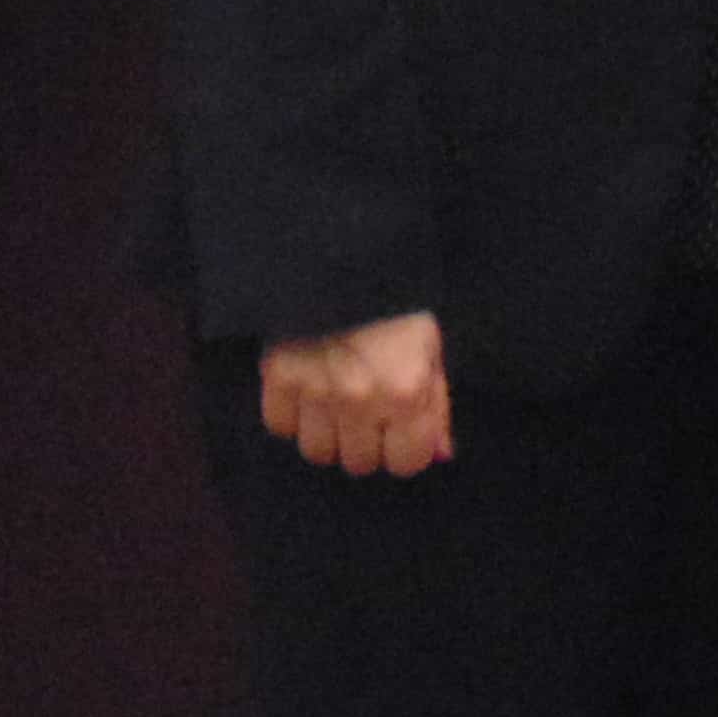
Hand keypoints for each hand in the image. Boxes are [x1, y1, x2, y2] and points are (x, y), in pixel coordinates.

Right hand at [261, 311, 452, 476]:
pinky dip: (293, 414)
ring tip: (337, 398)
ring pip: (318, 452)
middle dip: (367, 441)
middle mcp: (360, 399)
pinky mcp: (277, 375)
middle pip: (360, 463)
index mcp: (406, 390)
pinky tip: (308, 388)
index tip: (401, 429)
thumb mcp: (431, 347)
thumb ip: (436, 405)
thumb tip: (440, 453)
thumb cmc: (397, 300)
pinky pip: (281, 426)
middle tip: (369, 407)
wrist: (346, 253)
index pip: (405, 463)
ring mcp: (315, 389)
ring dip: (328, 432)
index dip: (406, 447)